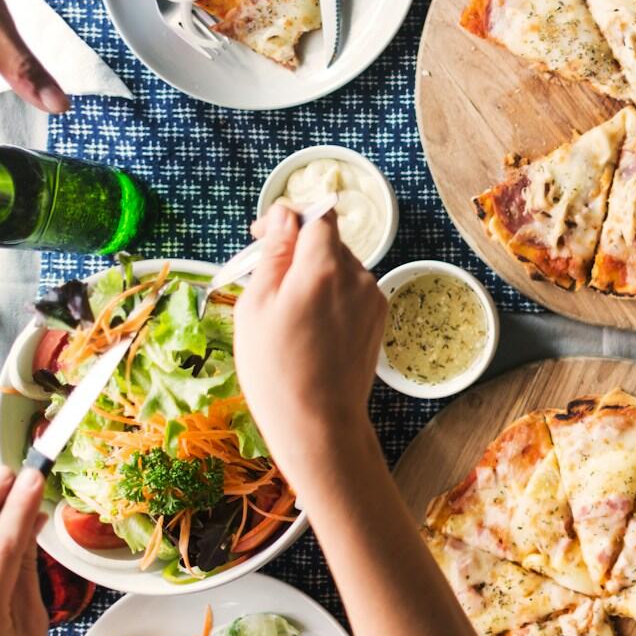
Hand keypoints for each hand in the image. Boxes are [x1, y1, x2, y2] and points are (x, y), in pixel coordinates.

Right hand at [233, 204, 387, 473]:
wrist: (318, 421)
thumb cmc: (276, 367)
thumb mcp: (257, 304)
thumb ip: (275, 252)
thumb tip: (284, 216)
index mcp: (325, 266)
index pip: (317, 214)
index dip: (288, 216)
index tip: (263, 234)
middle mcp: (358, 275)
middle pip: (328, 240)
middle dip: (298, 248)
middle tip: (266, 278)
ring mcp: (372, 297)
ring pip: (340, 266)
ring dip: (314, 274)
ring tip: (287, 311)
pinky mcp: (378, 318)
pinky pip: (351, 290)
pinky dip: (330, 296)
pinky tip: (310, 326)